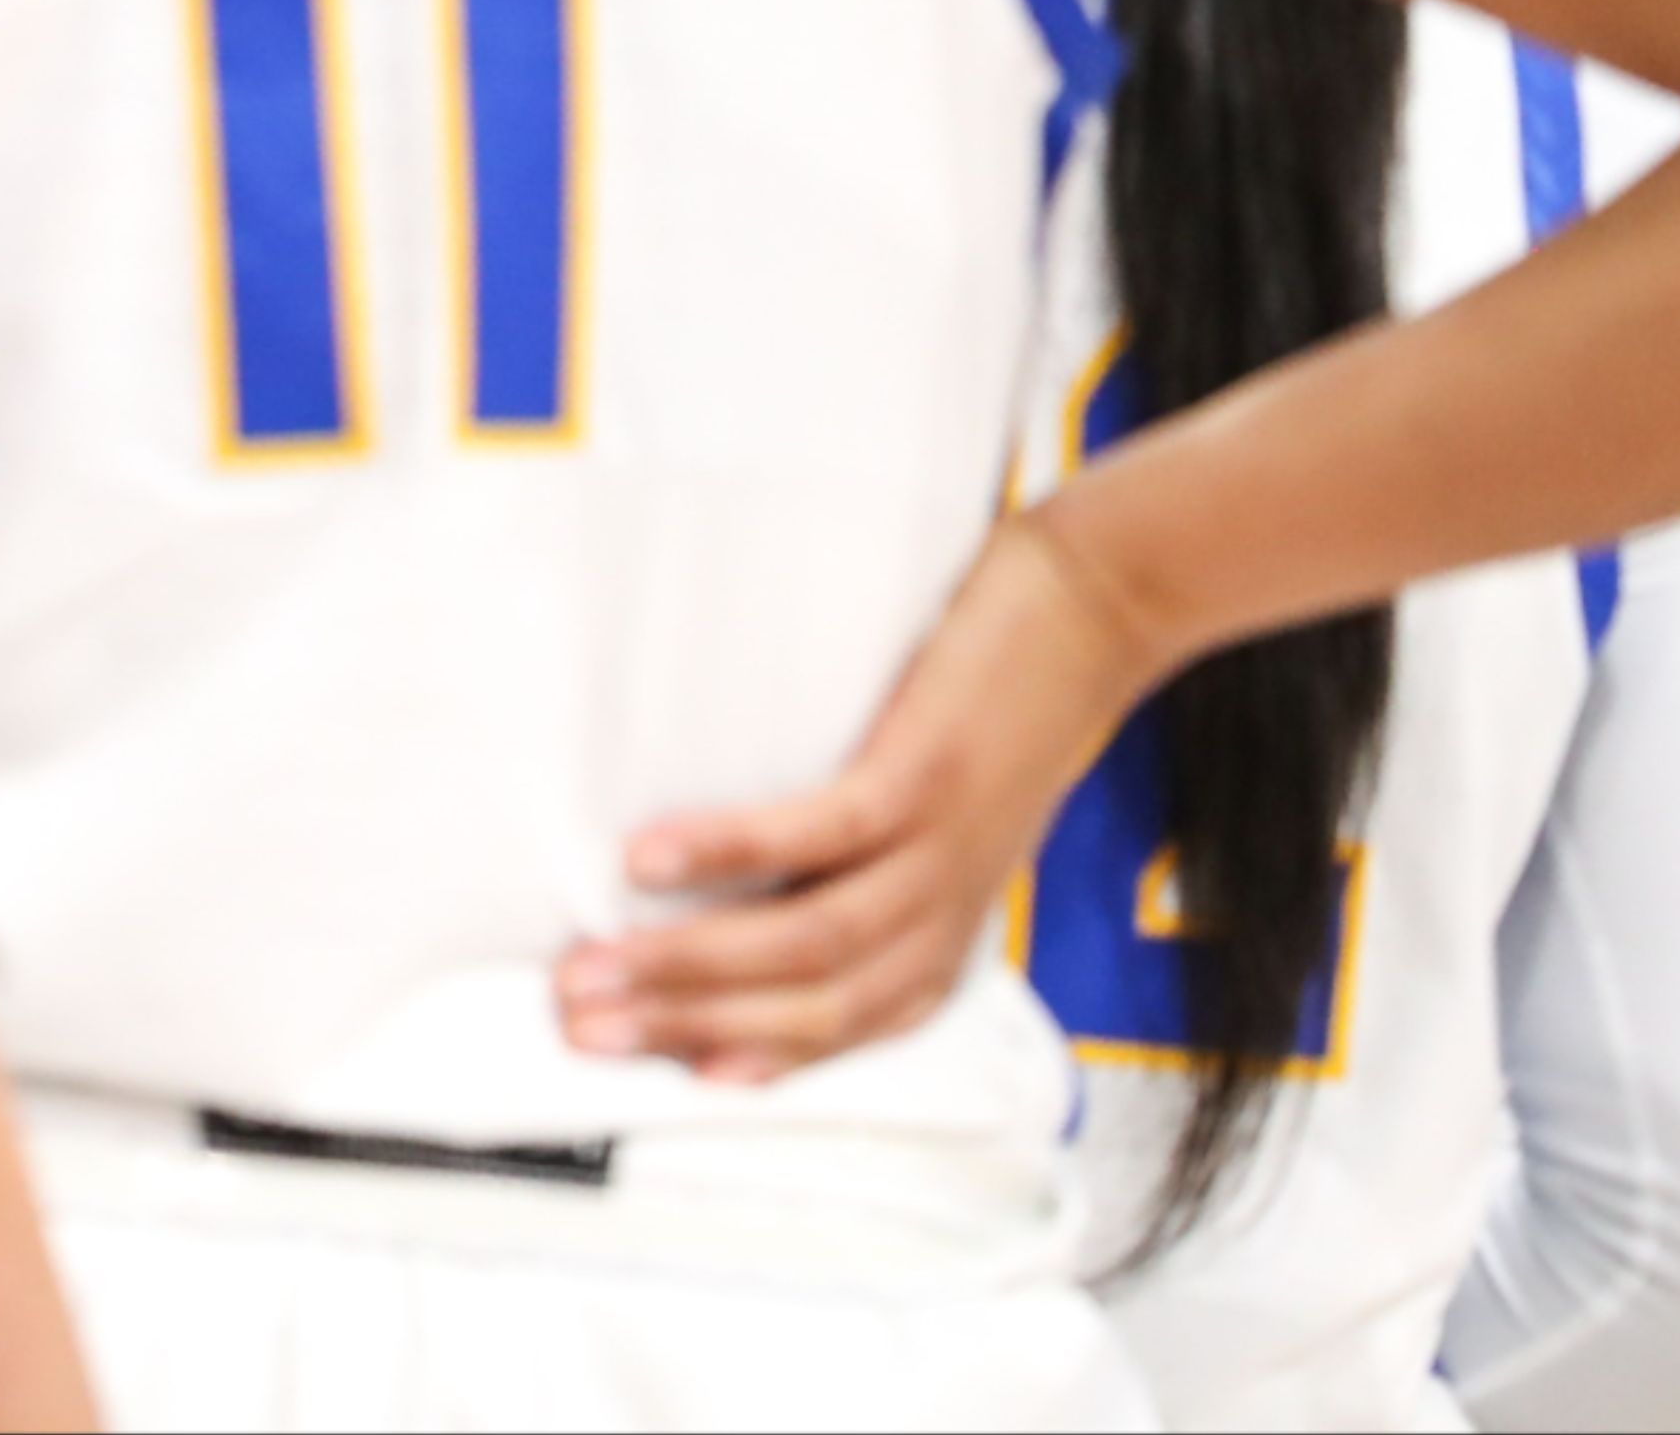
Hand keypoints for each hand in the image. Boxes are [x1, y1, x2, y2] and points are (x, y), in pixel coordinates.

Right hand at [552, 514, 1166, 1079]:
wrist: (1102, 615)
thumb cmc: (1006, 711)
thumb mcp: (947, 822)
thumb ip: (870, 870)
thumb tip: (748, 890)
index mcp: (939, 939)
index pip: (830, 1033)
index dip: (731, 1054)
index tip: (635, 1063)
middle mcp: (940, 915)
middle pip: (806, 1007)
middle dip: (681, 1024)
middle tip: (577, 1025)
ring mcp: (936, 851)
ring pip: (808, 944)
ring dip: (687, 965)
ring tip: (593, 965)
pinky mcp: (926, 780)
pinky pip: (818, 836)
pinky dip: (729, 852)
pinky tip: (651, 858)